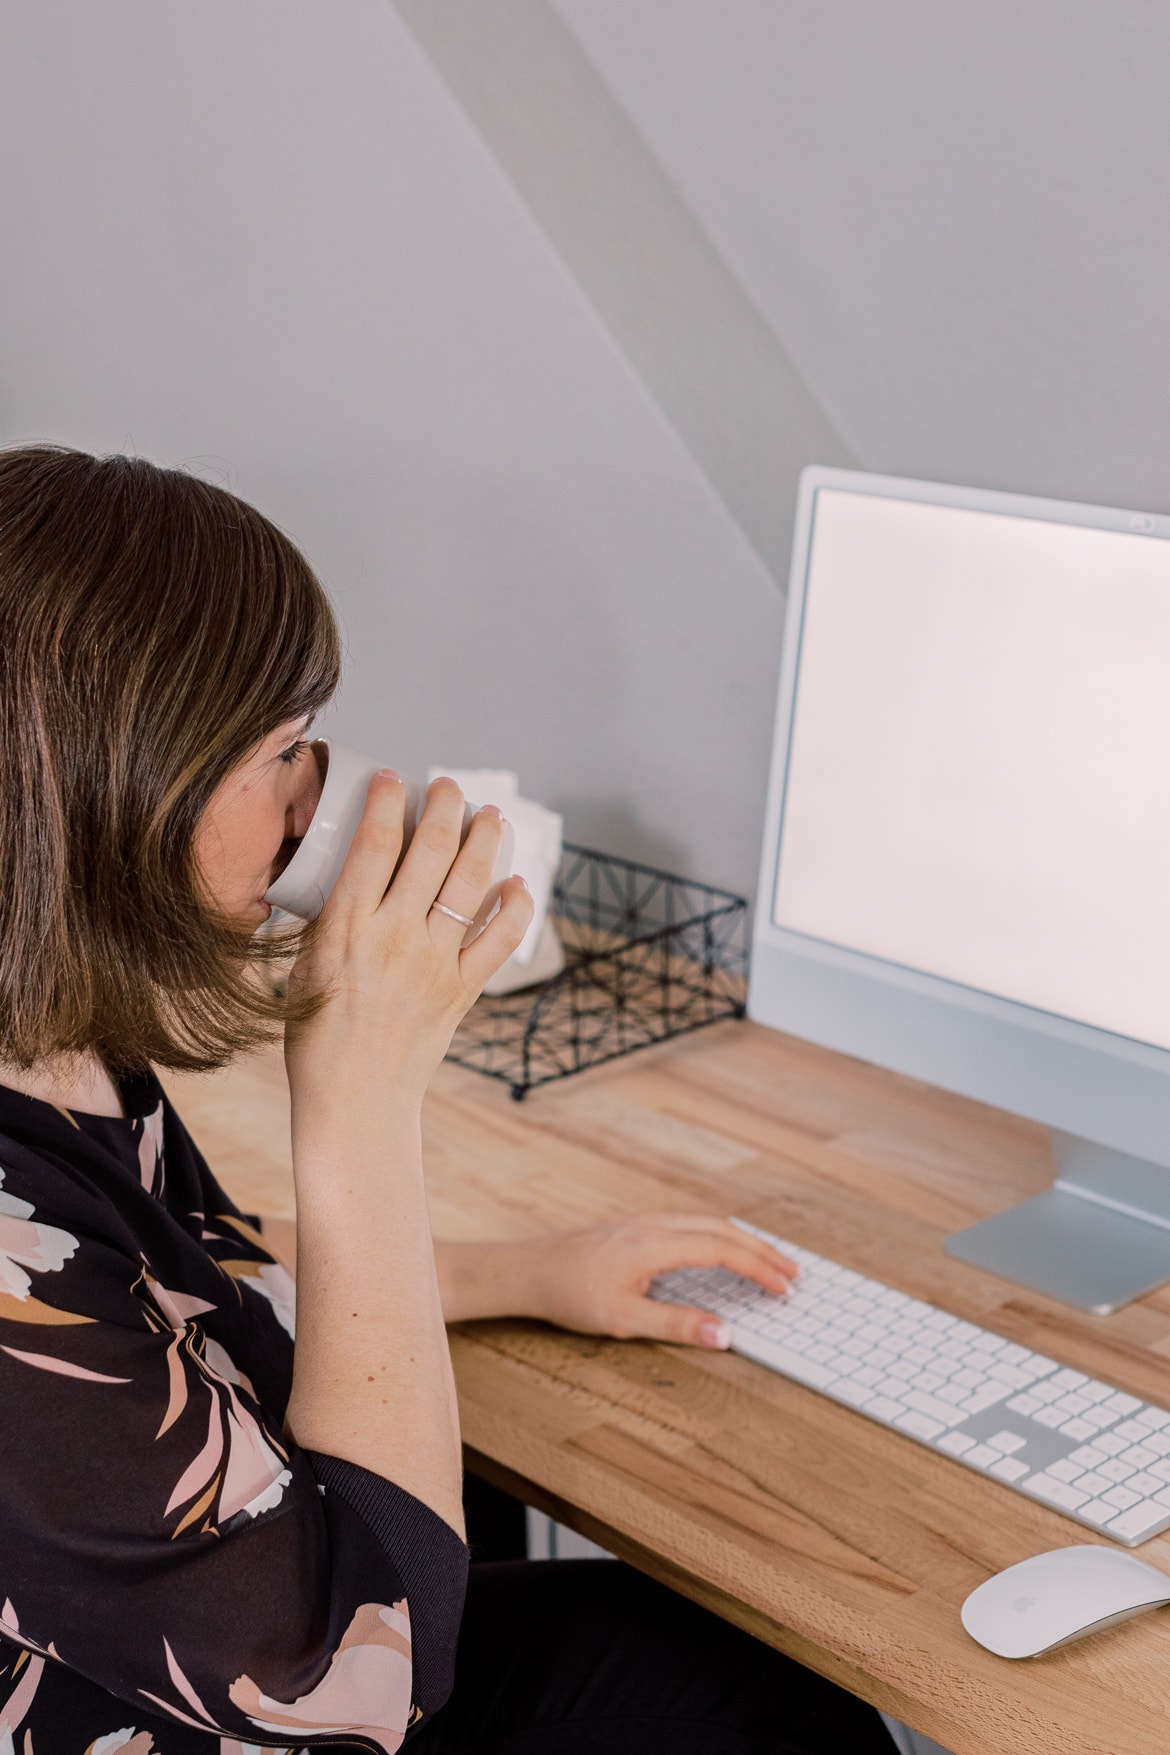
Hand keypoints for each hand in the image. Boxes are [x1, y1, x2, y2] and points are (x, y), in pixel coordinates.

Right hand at [285, 773, 532, 1111]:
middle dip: (445, 806)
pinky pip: (500, 940)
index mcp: (346, 926)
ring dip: (485, 841)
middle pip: (431, 851)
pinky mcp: (462, 990)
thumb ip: (326, 920)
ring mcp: (433, 963)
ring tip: (490, 816)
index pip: (373, 843)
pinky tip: (517, 883)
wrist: (353, 1100)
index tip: (393, 777)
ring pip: (472, 885)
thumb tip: (340, 877)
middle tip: (449, 786)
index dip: (386, 800)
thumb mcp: (304, 966)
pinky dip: (516, 907)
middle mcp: (395, 936)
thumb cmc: (316, 1038)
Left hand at [521, 1213, 798, 1349]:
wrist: (528, 1271)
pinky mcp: (637, 1226)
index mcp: (656, 1244)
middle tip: (793, 1273)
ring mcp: (645, 1221)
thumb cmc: (570, 1294)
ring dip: (742, 1241)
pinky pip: (692, 1223)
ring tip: (768, 1262)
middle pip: (723, 1229)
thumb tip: (725, 1334)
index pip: (723, 1251)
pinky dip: (720, 1236)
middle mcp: (655, 1224)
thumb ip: (678, 1325)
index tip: (784, 1288)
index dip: (758, 1269)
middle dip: (762, 1250)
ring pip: (708, 1222)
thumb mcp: (624, 1320)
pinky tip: (723, 1251)